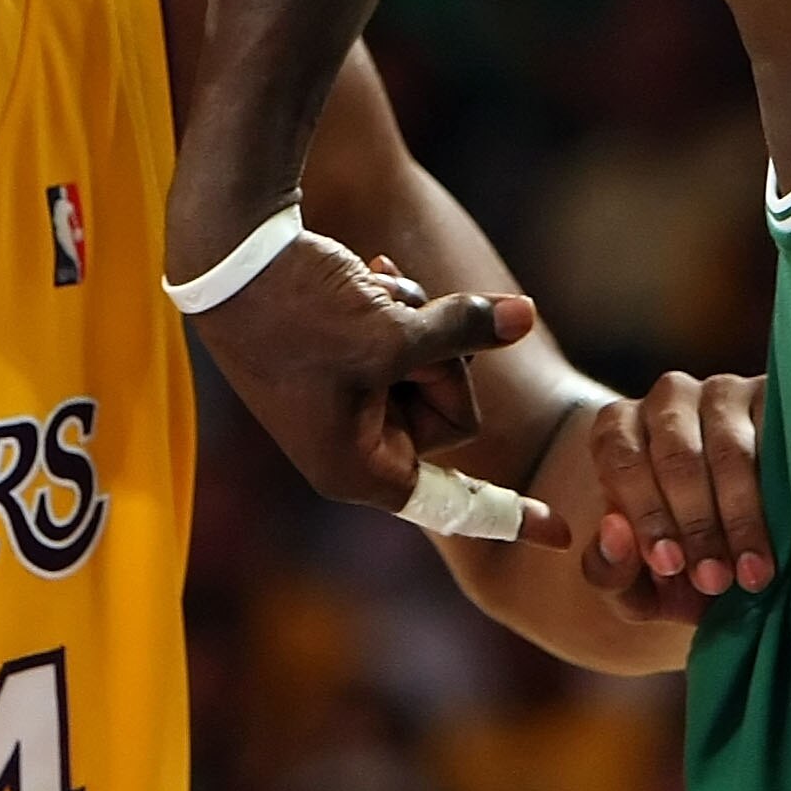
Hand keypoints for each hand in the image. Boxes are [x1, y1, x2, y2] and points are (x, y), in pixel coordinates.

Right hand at [182, 225, 569, 545]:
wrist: (226, 254)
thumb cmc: (299, 307)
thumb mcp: (392, 326)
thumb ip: (466, 329)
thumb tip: (525, 317)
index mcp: (359, 468)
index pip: (456, 500)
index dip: (513, 515)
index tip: (565, 535)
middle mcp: (350, 447)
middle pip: (449, 413)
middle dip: (439, 355)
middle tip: (395, 317)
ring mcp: (341, 407)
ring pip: (428, 370)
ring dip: (414, 320)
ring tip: (371, 289)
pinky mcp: (334, 367)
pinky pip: (399, 345)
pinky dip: (394, 308)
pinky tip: (369, 271)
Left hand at [584, 372, 771, 620]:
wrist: (740, 554)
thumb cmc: (676, 563)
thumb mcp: (635, 585)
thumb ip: (608, 569)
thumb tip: (613, 531)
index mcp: (618, 430)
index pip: (621, 459)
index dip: (646, 515)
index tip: (670, 565)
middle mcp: (667, 400)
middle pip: (676, 456)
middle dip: (697, 526)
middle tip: (715, 580)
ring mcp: (723, 392)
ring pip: (729, 449)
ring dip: (740, 517)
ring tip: (751, 574)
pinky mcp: (771, 396)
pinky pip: (776, 437)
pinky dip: (780, 491)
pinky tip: (787, 533)